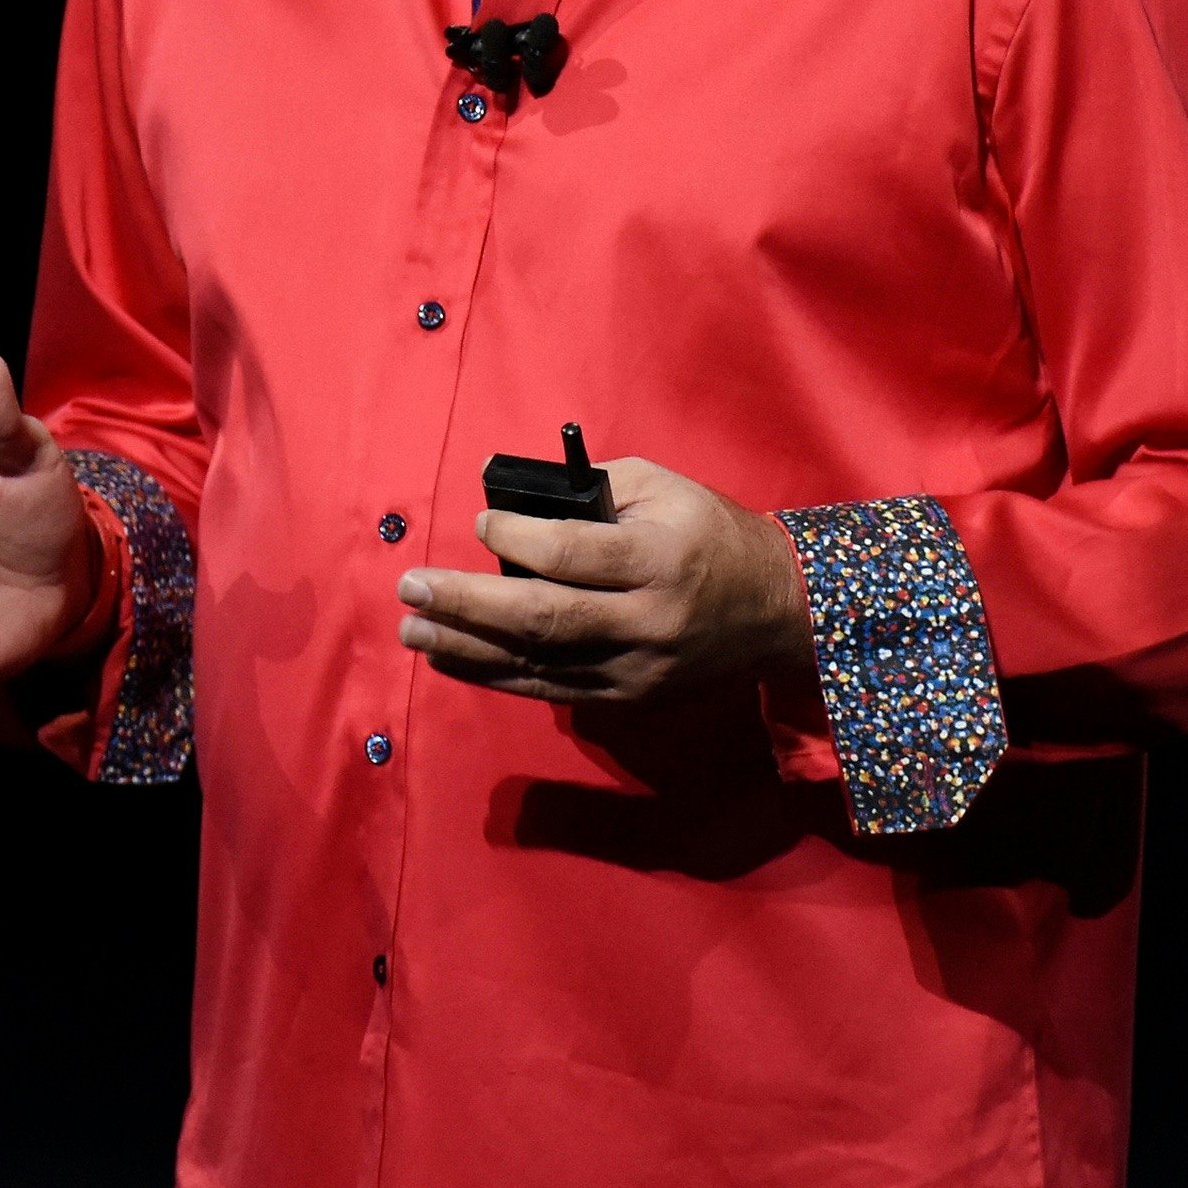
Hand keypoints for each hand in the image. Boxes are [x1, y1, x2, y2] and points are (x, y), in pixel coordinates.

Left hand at [393, 456, 814, 704]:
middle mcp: (647, 621)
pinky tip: (452, 658)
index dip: (517, 540)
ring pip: (537, 663)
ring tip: (413, 629)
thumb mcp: (667, 490)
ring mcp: (636, 669)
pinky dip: (495, 674)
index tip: (481, 525)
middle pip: (543, 617)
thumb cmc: (712, 535)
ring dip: (466, 647)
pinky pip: (550, 689)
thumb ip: (593, 489)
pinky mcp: (627, 698)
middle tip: (411, 587)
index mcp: (660, 560)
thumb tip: (514, 497)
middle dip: (467, 604)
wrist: (776, 612)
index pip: (573, 555)